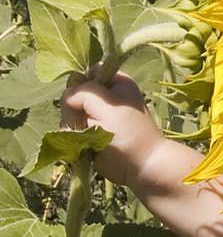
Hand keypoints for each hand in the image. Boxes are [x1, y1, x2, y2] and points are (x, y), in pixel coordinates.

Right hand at [60, 72, 164, 187]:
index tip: (82, 96)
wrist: (140, 166)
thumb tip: (68, 94)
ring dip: (72, 124)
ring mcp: (96, 115)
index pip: (90, 71)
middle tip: (87, 121)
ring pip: (69, 112)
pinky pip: (69, 128)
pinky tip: (81, 144)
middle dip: (75, 108)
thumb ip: (85, 93)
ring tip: (86, 135)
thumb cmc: (129, 133)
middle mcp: (105, 97)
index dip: (81, 81)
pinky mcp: (88, 133)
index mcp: (116, 83)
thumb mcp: (108, 106)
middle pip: (75, 92)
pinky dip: (71, 135)